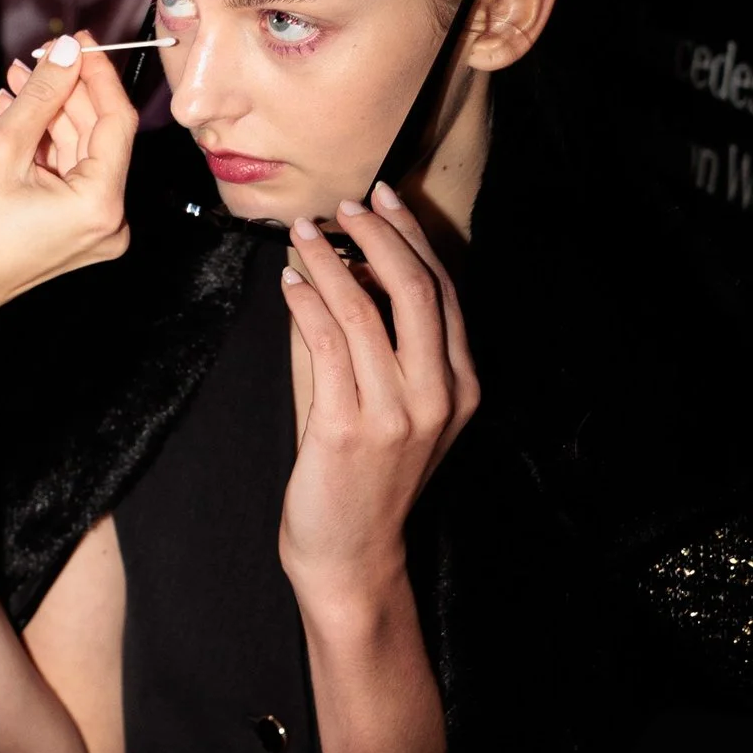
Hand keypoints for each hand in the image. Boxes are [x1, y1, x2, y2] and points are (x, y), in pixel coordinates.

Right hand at [0, 34, 132, 332]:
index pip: (117, 119)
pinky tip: (15, 111)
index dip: (98, 73)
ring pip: (81, 150)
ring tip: (15, 78)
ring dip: (51, 112)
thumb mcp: (1, 148)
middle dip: (67, 90)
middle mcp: (111, 220)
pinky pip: (68, 173)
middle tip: (38, 54)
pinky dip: (45, 143)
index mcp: (102, 203)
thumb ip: (42, 94)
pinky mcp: (76, 231)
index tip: (77, 39)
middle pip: (99, 134)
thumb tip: (68, 49)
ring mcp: (94, 228)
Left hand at [277, 185, 479, 614]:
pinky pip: (326, 342)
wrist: (351, 554)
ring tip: (304, 235)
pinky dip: (305, 302)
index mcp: (463, 387)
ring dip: (330, 260)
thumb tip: (348, 268)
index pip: (445, 292)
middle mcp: (440, 396)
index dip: (413, 237)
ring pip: (366, 309)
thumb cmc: (366, 477)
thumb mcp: (396, 408)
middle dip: (378, 234)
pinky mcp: (349, 427)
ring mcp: (397, 413)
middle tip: (344, 205)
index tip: (384, 199)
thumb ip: (384, 345)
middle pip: (417, 289)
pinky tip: (289, 284)